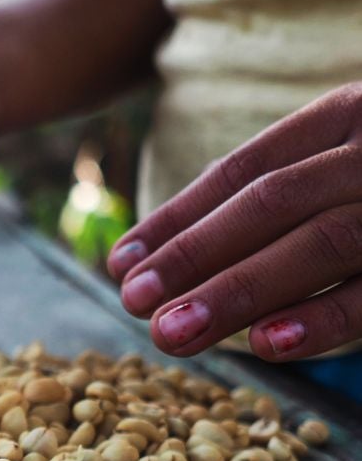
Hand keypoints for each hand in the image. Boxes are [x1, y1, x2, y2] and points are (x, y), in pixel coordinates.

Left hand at [108, 82, 361, 360]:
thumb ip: (278, 193)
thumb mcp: (344, 158)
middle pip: (271, 203)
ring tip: (173, 333)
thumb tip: (160, 255)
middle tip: (132, 304)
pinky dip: (330, 316)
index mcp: (346, 117)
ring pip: (321, 242)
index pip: (243, 169)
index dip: (177, 218)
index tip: (121, 263)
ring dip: (239, 291)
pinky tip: (272, 344)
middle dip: (195, 255)